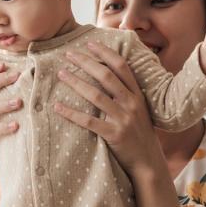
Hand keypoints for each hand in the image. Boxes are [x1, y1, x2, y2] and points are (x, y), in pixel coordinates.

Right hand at [0, 61, 21, 166]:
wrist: (0, 159)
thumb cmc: (8, 130)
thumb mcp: (8, 110)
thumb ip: (12, 94)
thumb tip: (30, 72)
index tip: (4, 63)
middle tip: (16, 75)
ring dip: (3, 104)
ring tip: (19, 102)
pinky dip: (2, 127)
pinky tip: (16, 125)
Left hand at [54, 42, 164, 176]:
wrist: (148, 162)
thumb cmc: (139, 134)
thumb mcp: (139, 110)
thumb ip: (126, 95)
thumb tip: (106, 77)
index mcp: (137, 95)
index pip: (121, 67)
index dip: (105, 53)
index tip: (89, 44)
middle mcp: (131, 104)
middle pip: (106, 76)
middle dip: (86, 62)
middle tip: (68, 54)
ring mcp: (123, 119)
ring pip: (95, 95)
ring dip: (76, 82)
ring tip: (61, 73)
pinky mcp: (114, 135)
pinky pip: (88, 121)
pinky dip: (71, 113)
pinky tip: (57, 107)